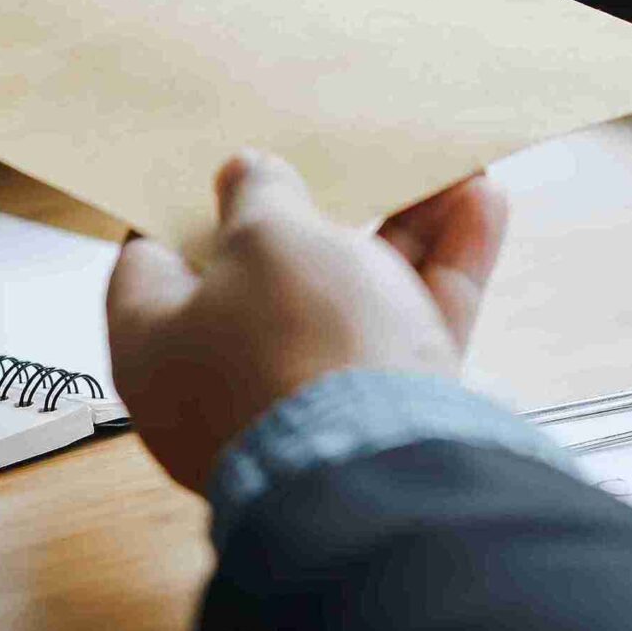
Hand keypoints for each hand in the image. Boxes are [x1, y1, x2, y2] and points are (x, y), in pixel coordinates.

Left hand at [105, 151, 508, 491]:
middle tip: (340, 159)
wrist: (391, 471)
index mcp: (155, 346)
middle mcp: (221, 386)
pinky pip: (406, 333)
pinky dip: (442, 274)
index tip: (218, 165)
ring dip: (402, 233)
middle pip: (268, 280)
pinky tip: (481, 208)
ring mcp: (304, 409)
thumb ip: (257, 195)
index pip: (151, 263)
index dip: (184, 207)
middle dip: (320, 214)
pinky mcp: (377, 425)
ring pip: (352, 301)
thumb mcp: (267, 237)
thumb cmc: (297, 352)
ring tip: (440, 170)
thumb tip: (246, 176)